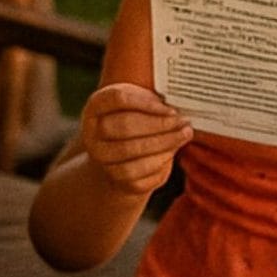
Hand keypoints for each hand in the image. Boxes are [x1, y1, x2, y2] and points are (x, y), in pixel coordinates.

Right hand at [75, 83, 189, 197]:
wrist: (122, 158)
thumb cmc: (135, 121)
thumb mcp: (139, 104)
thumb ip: (152, 101)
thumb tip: (175, 109)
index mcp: (95, 107)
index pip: (117, 98)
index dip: (146, 102)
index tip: (170, 108)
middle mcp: (91, 133)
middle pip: (125, 125)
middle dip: (159, 124)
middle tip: (183, 121)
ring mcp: (101, 158)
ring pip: (132, 150)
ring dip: (164, 142)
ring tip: (184, 134)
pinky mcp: (115, 178)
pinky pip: (139, 171)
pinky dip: (160, 161)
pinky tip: (171, 152)